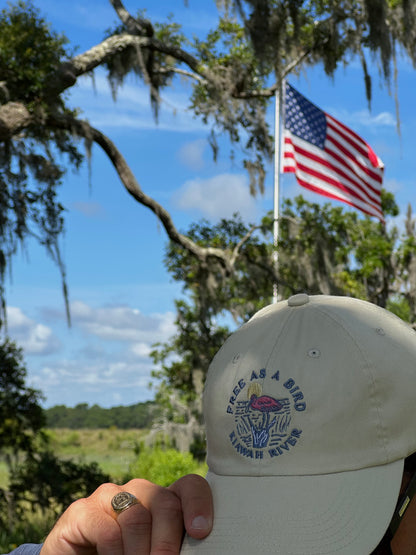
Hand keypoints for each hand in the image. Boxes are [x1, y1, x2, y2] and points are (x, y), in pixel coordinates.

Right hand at [40, 473, 212, 553]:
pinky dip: (115, 554)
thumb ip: (173, 548)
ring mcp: (108, 497)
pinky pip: (107, 530)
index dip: (198, 503)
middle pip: (165, 502)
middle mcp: (138, 492)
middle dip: (168, 542)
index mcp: (162, 501)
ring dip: (140, 553)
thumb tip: (196, 549)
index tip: (200, 531)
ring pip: (137, 517)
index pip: (188, 486)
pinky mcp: (81, 511)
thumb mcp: (154, 553)